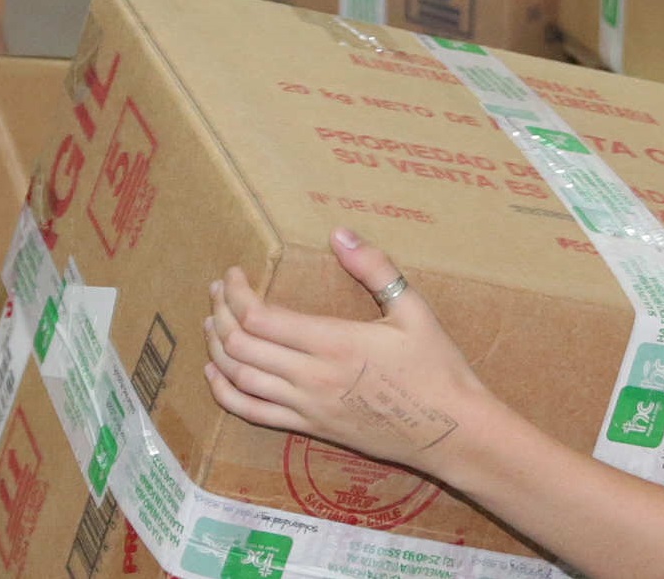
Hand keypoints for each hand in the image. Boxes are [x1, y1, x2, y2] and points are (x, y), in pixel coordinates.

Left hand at [204, 228, 497, 473]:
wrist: (451, 431)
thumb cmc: (437, 368)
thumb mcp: (413, 309)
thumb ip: (375, 268)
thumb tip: (340, 232)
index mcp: (334, 342)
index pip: (259, 317)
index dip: (236, 293)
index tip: (235, 273)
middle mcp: (312, 376)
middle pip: (240, 344)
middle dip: (220, 313)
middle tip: (219, 291)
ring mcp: (307, 406)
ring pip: (240, 377)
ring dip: (217, 347)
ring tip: (212, 322)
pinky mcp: (310, 427)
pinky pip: (253, 413)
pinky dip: (225, 392)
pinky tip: (214, 373)